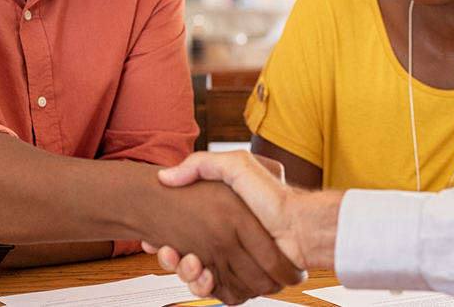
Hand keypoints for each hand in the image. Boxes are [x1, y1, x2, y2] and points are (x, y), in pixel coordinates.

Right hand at [151, 151, 341, 296]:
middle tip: (169, 252)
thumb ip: (202, 164)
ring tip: (189, 262)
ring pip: (195, 275)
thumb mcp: (236, 164)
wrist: (299, 227)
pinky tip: (203, 276)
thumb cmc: (272, 196)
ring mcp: (231, 261)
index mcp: (219, 218)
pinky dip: (204, 286)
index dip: (166, 239)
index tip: (155, 239)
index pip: (181, 230)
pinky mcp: (240, 280)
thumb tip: (167, 177)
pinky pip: (214, 289)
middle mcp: (223, 241)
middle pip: (184, 256)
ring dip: (186, 272)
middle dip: (172, 258)